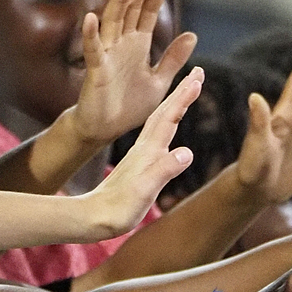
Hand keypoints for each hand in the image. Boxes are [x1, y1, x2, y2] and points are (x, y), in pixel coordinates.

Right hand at [72, 0, 197, 144]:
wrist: (106, 129)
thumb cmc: (129, 105)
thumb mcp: (159, 81)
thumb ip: (173, 59)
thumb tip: (192, 35)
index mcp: (138, 45)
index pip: (147, 12)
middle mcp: (121, 44)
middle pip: (130, 9)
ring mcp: (107, 55)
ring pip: (112, 22)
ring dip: (119, 2)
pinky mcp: (95, 71)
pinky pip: (92, 51)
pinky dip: (91, 35)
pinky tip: (92, 18)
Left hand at [84, 67, 202, 235]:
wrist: (93, 218)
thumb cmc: (118, 209)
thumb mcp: (144, 191)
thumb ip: (164, 170)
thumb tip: (187, 152)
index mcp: (148, 151)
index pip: (169, 117)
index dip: (183, 98)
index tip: (197, 77)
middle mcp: (144, 149)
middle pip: (165, 113)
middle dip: (182, 92)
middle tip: (198, 72)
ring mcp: (140, 156)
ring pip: (160, 122)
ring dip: (174, 104)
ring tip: (187, 91)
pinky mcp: (138, 165)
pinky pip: (156, 136)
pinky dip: (167, 124)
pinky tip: (169, 126)